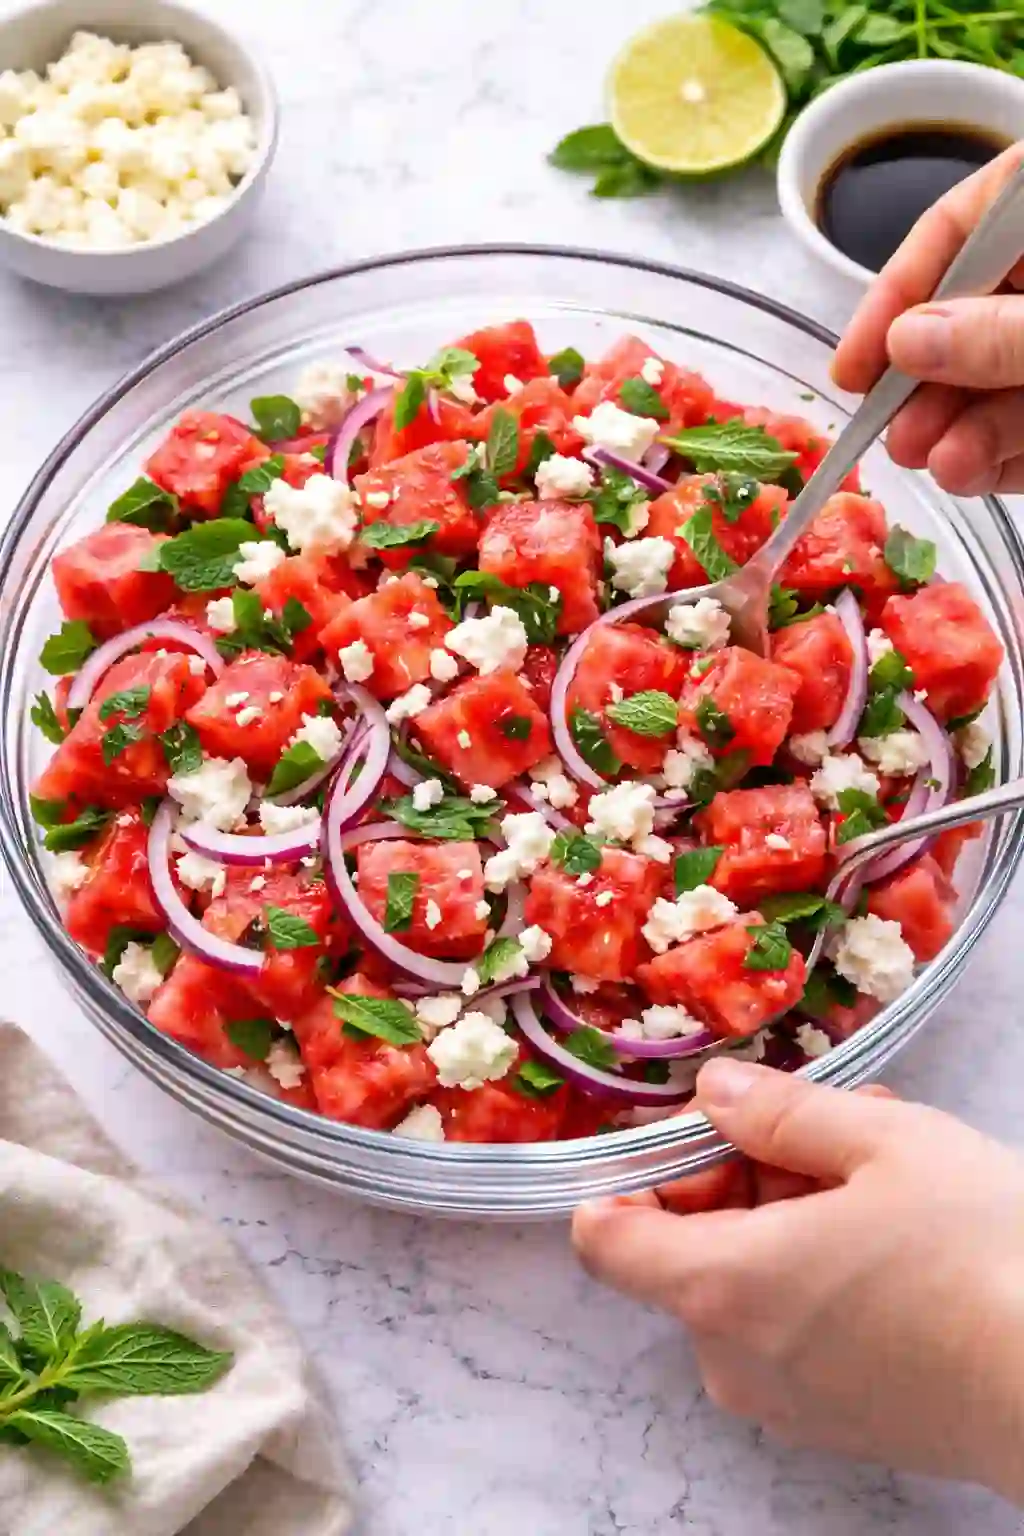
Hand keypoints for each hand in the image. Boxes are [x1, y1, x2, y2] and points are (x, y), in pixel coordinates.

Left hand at [572, 1059, 1023, 1499]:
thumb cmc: (981, 1257)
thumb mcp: (884, 1144)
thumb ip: (779, 1112)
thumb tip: (712, 1093)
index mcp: (721, 1286)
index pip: (606, 1237)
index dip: (640, 1173)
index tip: (704, 1133)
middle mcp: (733, 1358)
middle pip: (686, 1251)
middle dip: (745, 1177)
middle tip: (829, 1132)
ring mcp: (786, 1403)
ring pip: (748, 1285)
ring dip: (793, 1218)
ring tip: (881, 1171)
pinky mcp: (838, 1425)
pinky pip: (791, 1331)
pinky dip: (819, 1275)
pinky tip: (897, 1234)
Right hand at [833, 140, 1023, 495]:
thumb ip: (1001, 331)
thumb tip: (906, 342)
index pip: (957, 228)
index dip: (898, 294)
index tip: (855, 365)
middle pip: (972, 315)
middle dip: (930, 385)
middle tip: (897, 438)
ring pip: (1001, 378)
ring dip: (965, 430)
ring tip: (943, 466)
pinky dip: (1006, 453)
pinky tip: (978, 474)